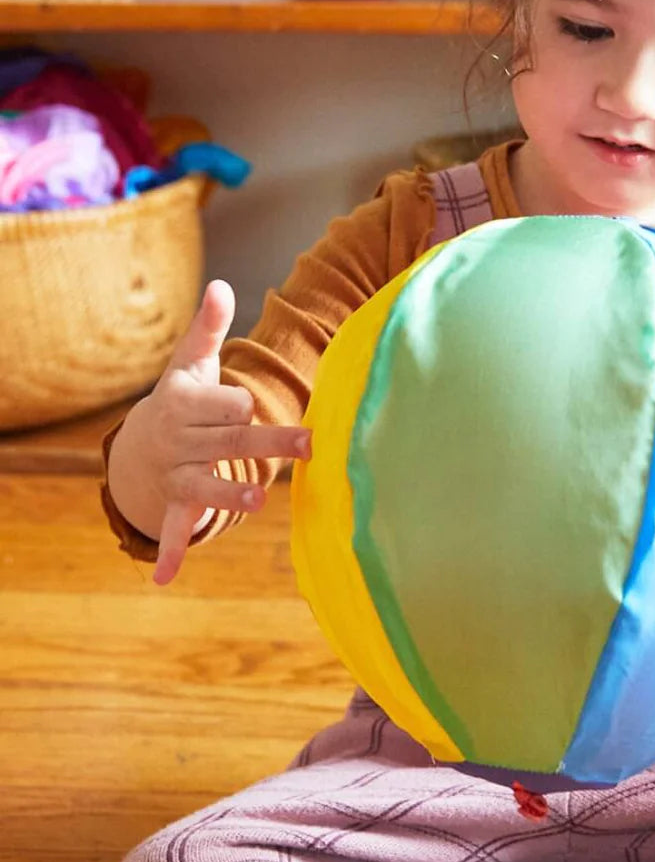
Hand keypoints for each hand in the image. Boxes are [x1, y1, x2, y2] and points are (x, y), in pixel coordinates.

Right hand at [107, 280, 310, 585]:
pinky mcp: (176, 505)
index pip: (224, 403)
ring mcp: (176, 475)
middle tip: (310, 444)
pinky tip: (166, 576)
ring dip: (230, 495)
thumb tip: (223, 285)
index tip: (250, 404)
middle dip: (268, 443)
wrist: (138, 445)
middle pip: (231, 441)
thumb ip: (209, 327)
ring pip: (207, 486)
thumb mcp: (190, 363)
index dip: (238, 404)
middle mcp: (179, 441)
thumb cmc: (182, 400)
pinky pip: (174, 528)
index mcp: (184, 403)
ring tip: (258, 500)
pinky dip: (171, 551)